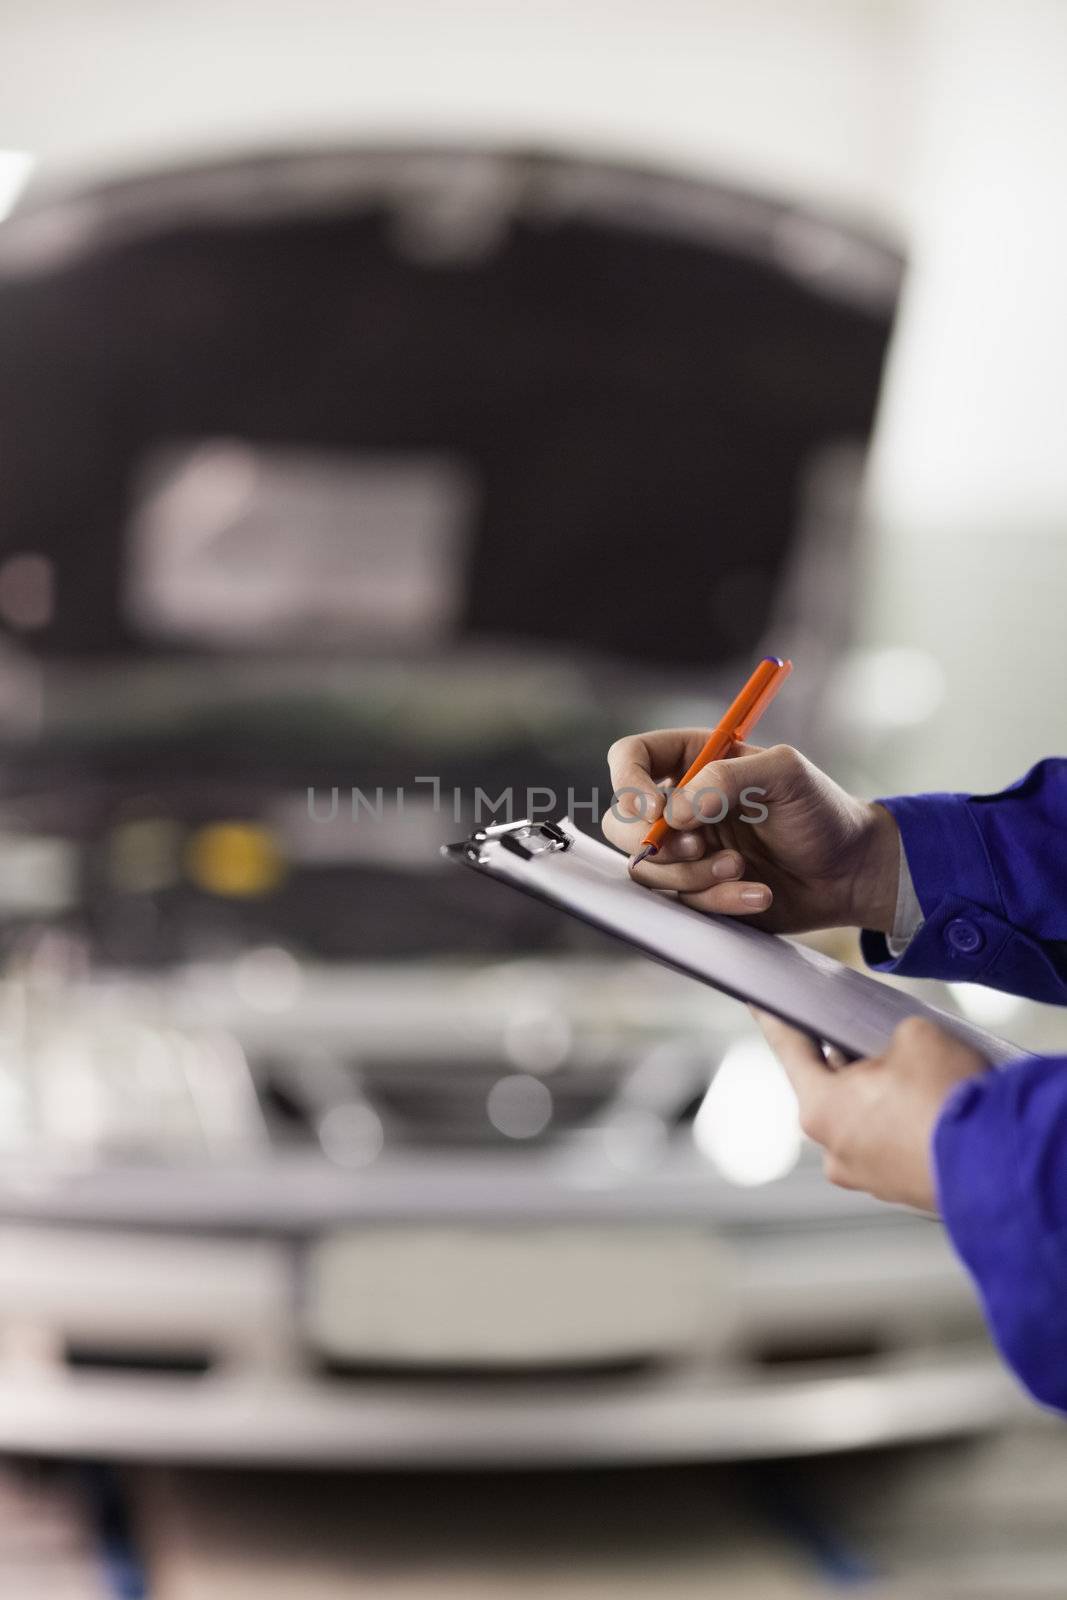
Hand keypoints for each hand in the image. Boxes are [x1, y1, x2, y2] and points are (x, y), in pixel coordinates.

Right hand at [603, 735, 900, 932]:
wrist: (849, 872)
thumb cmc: (821, 811)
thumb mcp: (785, 774)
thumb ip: (727, 778)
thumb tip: (674, 813)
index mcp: (693, 761)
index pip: (629, 758)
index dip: (629, 784)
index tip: (657, 810)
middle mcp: (680, 805)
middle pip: (620, 823)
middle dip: (655, 842)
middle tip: (697, 846)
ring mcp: (685, 852)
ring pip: (647, 870)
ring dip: (692, 876)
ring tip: (742, 869)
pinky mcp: (698, 892)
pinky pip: (680, 904)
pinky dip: (718, 901)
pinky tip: (758, 893)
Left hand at [752, 1011, 987, 1210]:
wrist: (999, 1166)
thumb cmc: (949, 1101)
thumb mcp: (914, 1035)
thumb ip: (886, 1036)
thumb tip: (893, 1051)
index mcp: (820, 1107)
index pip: (790, 1049)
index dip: (776, 1020)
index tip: (759, 1004)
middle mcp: (833, 1149)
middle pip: (830, 1088)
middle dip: (850, 1061)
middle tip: (876, 1038)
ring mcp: (865, 1176)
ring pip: (863, 1119)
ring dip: (882, 1096)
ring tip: (920, 1078)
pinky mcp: (898, 1190)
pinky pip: (890, 1144)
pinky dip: (905, 1124)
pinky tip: (932, 1108)